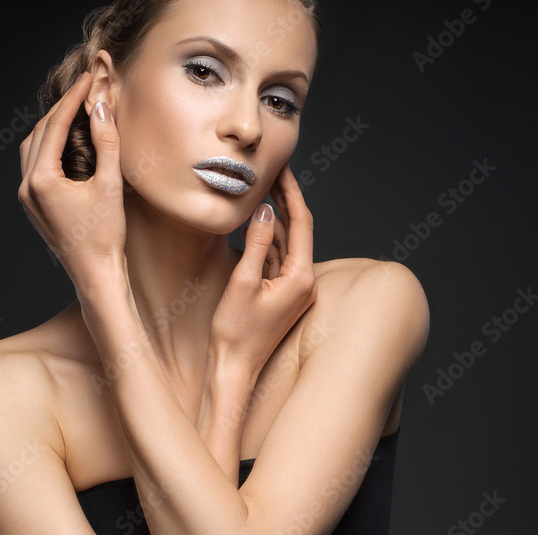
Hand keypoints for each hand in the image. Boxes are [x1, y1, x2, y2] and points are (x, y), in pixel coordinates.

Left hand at [18, 71, 125, 293]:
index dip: (73, 99)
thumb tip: (101, 108)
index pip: (55, 126)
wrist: (95, 273)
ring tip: (76, 110)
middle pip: (40, 132)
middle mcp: (26, 186)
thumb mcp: (110, 185)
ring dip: (52, 126)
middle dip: (62, 109)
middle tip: (84, 90)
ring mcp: (26, 196)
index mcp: (41, 180)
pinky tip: (67, 140)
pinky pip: (35, 164)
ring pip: (33, 147)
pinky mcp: (33, 204)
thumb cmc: (104, 236)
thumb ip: (106, 143)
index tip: (88, 80)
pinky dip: (49, 145)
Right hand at [209, 164, 317, 375]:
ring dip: (275, 216)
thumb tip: (263, 211)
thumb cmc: (235, 333)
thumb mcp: (242, 283)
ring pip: (286, 242)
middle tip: (272, 170)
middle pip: (297, 229)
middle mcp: (304, 282)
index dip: (292, 191)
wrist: (233, 369)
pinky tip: (256, 221)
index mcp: (301, 278)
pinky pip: (277, 257)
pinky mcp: (281, 293)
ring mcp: (294, 288)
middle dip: (285, 199)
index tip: (282, 168)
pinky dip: (268, 237)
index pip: (301, 222)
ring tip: (262, 188)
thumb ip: (256, 244)